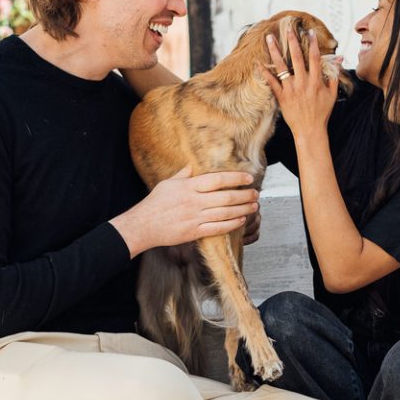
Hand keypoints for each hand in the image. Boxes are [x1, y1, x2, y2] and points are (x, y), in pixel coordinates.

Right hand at [110, 165, 258, 256]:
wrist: (143, 225)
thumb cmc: (154, 203)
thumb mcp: (168, 184)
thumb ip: (183, 175)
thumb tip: (191, 167)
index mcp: (189, 186)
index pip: (217, 179)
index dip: (235, 177)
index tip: (248, 177)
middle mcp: (194, 201)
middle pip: (225, 196)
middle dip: (244, 195)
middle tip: (256, 194)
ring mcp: (195, 217)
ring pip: (225, 213)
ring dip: (242, 209)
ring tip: (253, 207)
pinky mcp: (194, 232)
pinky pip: (217, 228)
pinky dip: (231, 225)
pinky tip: (241, 221)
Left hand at [261, 27, 339, 141]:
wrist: (310, 131)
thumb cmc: (322, 113)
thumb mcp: (332, 94)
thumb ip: (334, 75)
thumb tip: (338, 59)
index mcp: (316, 81)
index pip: (314, 58)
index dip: (312, 43)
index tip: (309, 32)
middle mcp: (303, 83)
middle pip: (296, 57)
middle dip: (292, 41)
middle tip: (288, 28)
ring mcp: (291, 89)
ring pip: (282, 66)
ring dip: (275, 51)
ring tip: (269, 38)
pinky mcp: (282, 97)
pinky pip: (272, 82)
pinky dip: (265, 72)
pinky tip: (258, 62)